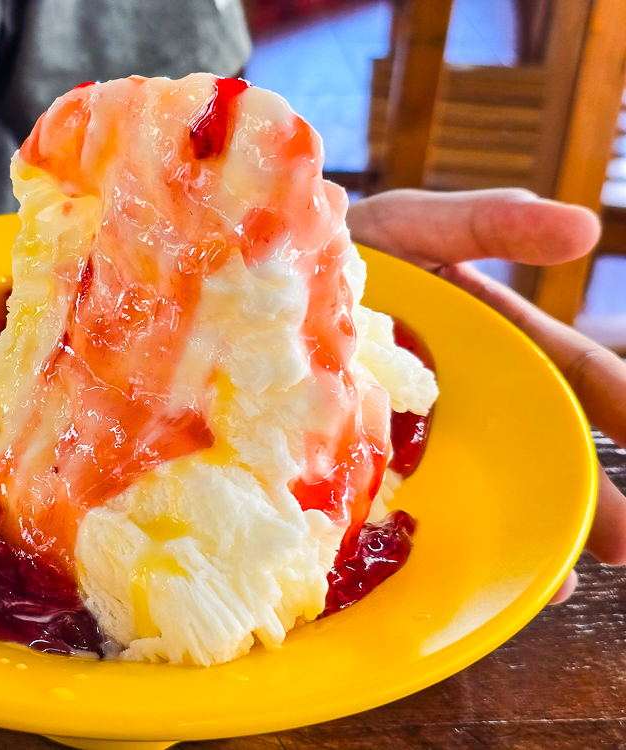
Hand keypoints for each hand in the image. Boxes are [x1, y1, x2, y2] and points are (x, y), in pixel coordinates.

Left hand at [346, 188, 624, 601]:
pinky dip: (428, 545)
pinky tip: (450, 578)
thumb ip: (487, 224)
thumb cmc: (339, 245)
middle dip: (587, 498)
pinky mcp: (352, 464)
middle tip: (625, 543)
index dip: (617, 405)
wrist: (250, 275)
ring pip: (478, 494)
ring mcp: (405, 437)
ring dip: (522, 538)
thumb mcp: (413, 227)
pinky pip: (396, 513)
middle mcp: (456, 396)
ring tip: (558, 582)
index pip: (570, 376)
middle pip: (536, 450)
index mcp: (486, 339)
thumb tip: (584, 228)